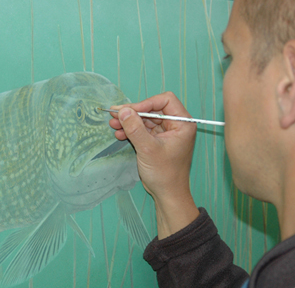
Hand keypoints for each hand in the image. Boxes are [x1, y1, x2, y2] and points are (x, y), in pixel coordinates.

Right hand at [109, 92, 198, 237]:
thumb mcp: (148, 148)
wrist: (167, 194)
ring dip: (129, 121)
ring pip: (146, 119)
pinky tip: (119, 133)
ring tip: (113, 124)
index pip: (165, 101)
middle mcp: (176, 125)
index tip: (129, 111)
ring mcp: (166, 133)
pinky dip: (131, 130)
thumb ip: (135, 128)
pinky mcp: (157, 140)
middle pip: (153, 109)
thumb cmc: (164, 173)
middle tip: (115, 114)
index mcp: (182, 123)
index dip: (146, 103)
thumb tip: (123, 110)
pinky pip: (143, 130)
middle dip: (133, 113)